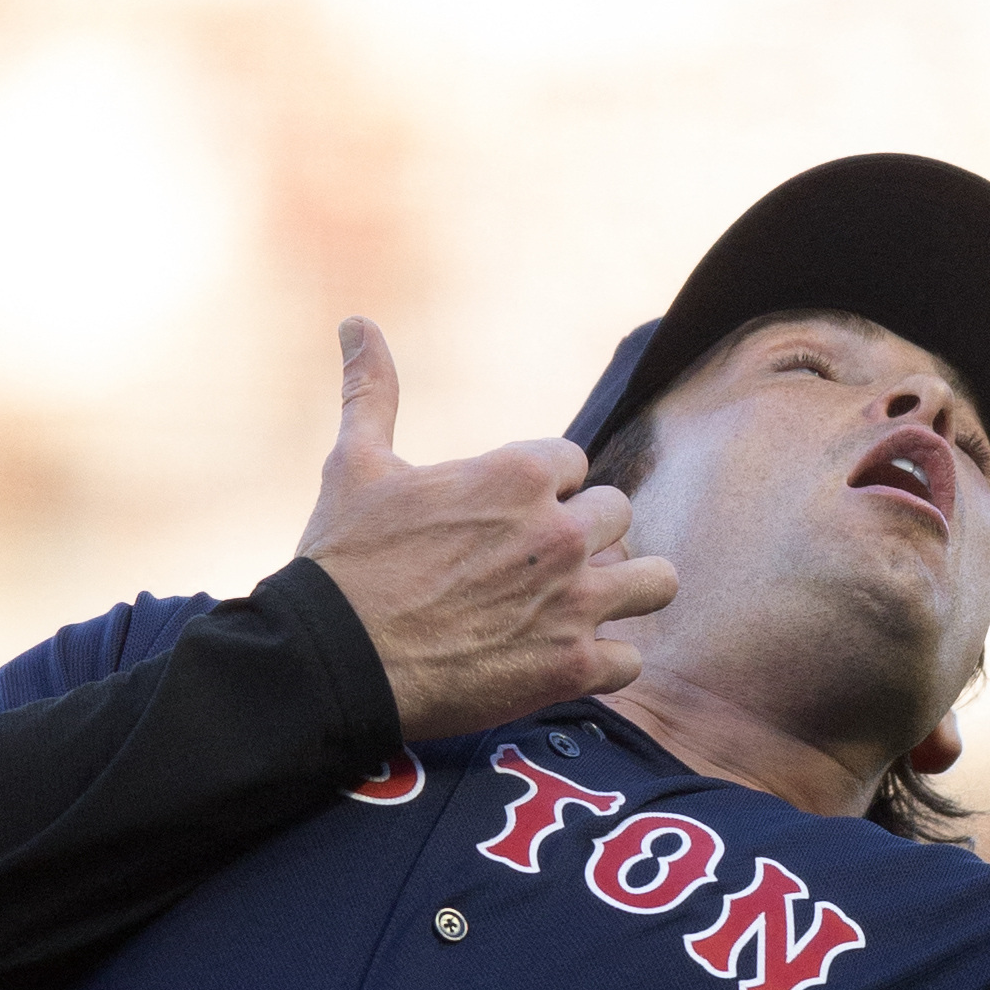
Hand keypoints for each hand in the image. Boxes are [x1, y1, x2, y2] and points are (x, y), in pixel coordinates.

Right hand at [298, 319, 678, 739]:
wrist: (334, 662)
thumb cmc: (343, 562)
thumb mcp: (355, 465)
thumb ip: (372, 390)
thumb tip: (357, 322)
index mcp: (520, 473)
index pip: (574, 464)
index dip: (546, 490)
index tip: (508, 518)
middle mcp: (561, 532)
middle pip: (618, 514)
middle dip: (585, 536)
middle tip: (539, 566)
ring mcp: (575, 601)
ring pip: (655, 581)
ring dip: (625, 590)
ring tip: (585, 607)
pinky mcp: (573, 666)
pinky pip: (630, 660)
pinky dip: (602, 663)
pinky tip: (563, 661)